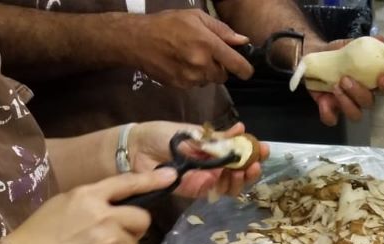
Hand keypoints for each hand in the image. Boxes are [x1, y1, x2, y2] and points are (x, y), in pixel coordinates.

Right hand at [7, 170, 175, 243]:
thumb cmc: (40, 231)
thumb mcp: (64, 203)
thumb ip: (92, 201)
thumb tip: (117, 205)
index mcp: (88, 195)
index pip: (127, 183)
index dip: (151, 180)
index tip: (171, 176)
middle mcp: (103, 214)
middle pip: (142, 218)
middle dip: (135, 226)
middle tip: (117, 232)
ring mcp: (109, 239)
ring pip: (133, 242)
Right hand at [127, 10, 253, 88]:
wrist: (137, 40)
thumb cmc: (168, 23)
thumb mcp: (196, 17)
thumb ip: (222, 30)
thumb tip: (243, 41)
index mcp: (208, 45)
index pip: (238, 65)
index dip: (246, 69)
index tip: (246, 70)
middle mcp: (201, 64)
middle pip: (223, 75)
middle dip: (220, 67)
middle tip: (207, 54)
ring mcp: (190, 78)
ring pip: (209, 80)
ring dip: (206, 72)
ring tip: (191, 57)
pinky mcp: (180, 86)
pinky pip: (195, 85)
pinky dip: (193, 77)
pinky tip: (181, 64)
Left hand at [130, 121, 266, 196]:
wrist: (136, 148)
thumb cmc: (162, 135)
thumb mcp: (193, 131)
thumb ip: (216, 137)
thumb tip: (240, 129)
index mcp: (215, 150)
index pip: (240, 154)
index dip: (253, 153)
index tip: (263, 149)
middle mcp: (213, 166)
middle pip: (239, 174)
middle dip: (251, 169)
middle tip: (255, 164)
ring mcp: (204, 180)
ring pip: (230, 186)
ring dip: (239, 180)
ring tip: (242, 171)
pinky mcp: (193, 191)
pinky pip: (210, 191)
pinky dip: (216, 185)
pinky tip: (217, 175)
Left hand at [306, 38, 383, 126]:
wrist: (313, 55)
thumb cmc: (335, 53)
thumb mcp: (348, 45)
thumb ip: (364, 44)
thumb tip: (381, 39)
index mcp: (369, 81)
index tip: (381, 78)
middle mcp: (360, 96)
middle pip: (369, 103)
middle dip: (359, 93)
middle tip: (345, 79)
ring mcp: (345, 104)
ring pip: (355, 114)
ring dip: (347, 102)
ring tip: (335, 86)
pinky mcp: (329, 109)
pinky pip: (332, 119)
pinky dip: (328, 113)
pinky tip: (324, 102)